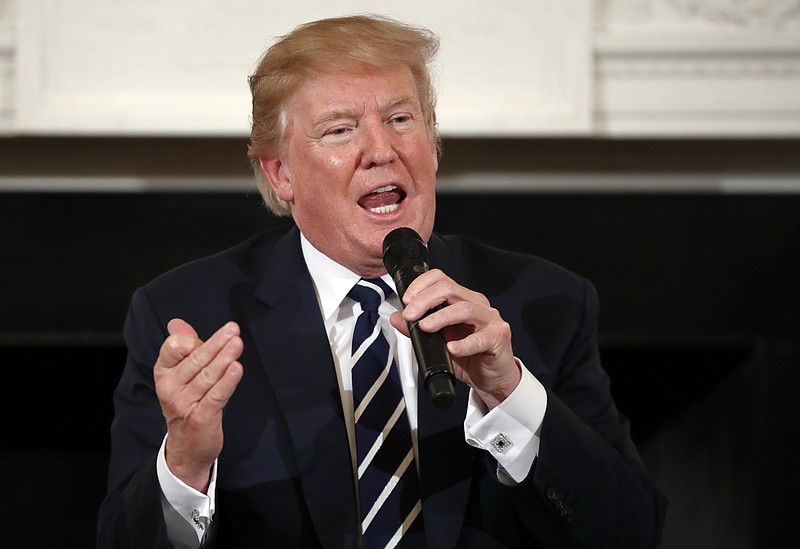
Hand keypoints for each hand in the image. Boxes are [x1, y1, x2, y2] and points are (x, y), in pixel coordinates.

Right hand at [154, 318, 243, 491]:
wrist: (187, 447)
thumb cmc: (187, 403)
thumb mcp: (180, 375)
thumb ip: (183, 348)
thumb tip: (177, 323)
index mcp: (164, 372)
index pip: (173, 348)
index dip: (190, 340)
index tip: (207, 337)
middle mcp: (170, 387)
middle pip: (196, 359)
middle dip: (216, 342)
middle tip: (233, 329)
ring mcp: (184, 404)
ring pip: (208, 375)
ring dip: (225, 357)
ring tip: (238, 344)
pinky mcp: (201, 417)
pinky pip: (217, 395)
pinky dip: (228, 381)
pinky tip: (236, 368)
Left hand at [389, 269, 519, 408]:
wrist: (492, 377)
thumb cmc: (470, 356)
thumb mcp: (438, 343)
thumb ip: (417, 330)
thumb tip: (397, 318)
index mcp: (462, 299)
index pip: (441, 279)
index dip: (421, 285)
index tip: (406, 300)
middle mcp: (477, 304)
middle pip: (450, 289)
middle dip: (425, 300)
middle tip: (410, 314)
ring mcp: (489, 319)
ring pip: (464, 308)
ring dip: (440, 317)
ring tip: (425, 327)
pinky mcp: (498, 337)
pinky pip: (480, 338)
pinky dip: (463, 344)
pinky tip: (452, 348)